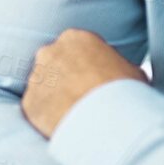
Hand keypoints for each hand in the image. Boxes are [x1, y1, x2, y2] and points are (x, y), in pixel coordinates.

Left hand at [22, 28, 146, 138]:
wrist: (107, 120)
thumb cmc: (126, 93)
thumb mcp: (133, 72)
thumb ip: (119, 67)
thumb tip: (122, 73)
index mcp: (76, 38)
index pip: (77, 48)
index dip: (87, 65)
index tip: (95, 79)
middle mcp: (50, 52)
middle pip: (55, 64)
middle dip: (65, 78)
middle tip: (83, 98)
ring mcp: (37, 77)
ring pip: (44, 86)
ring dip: (55, 98)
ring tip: (76, 115)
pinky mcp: (29, 102)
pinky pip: (37, 108)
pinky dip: (48, 117)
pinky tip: (65, 126)